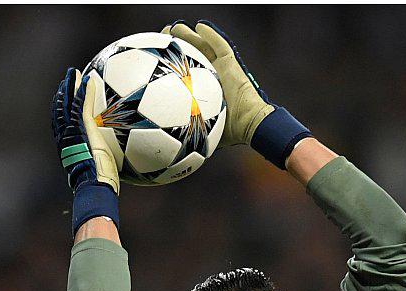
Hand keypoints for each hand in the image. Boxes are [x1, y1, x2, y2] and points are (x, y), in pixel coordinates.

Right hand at [50, 67, 119, 231]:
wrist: (95, 187)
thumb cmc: (99, 187)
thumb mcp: (98, 174)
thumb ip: (102, 166)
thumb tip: (112, 170)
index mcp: (68, 148)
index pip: (61, 126)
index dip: (60, 113)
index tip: (63, 103)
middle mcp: (66, 138)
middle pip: (59, 111)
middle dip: (60, 94)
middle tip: (65, 81)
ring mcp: (73, 132)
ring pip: (66, 104)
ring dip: (69, 86)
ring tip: (72, 73)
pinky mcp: (83, 128)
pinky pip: (82, 105)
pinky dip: (84, 91)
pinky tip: (88, 79)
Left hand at [162, 20, 310, 167]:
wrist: (251, 125)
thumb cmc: (230, 131)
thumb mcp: (201, 133)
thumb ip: (186, 133)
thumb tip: (164, 149)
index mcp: (203, 89)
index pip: (183, 70)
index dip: (169, 62)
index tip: (154, 57)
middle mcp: (211, 76)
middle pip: (190, 53)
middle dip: (175, 44)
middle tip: (160, 38)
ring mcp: (222, 68)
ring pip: (203, 45)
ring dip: (189, 34)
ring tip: (174, 28)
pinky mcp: (233, 64)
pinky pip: (221, 45)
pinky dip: (212, 34)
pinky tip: (201, 25)